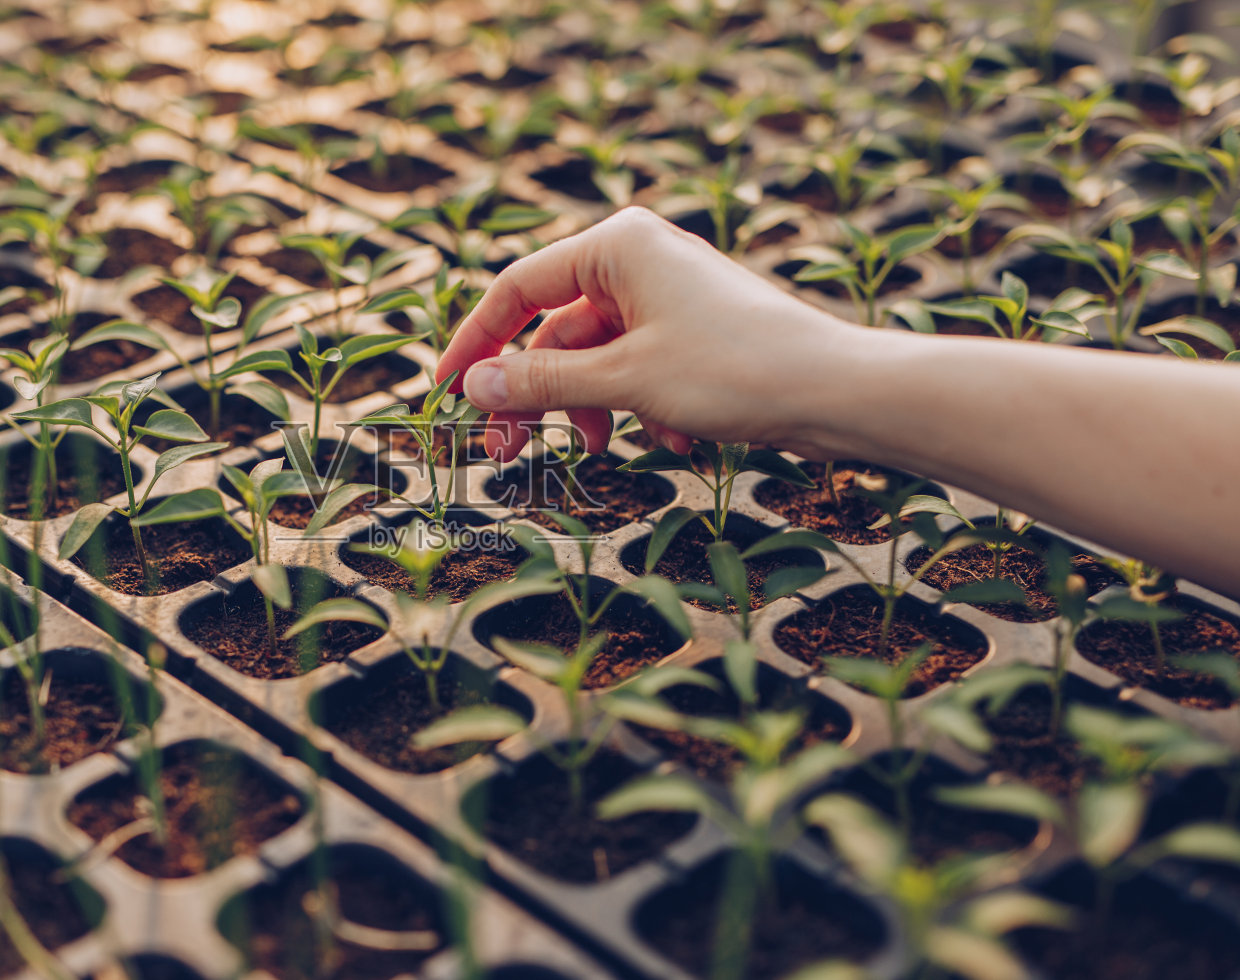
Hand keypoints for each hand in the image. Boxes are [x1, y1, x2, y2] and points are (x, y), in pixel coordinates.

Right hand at [435, 206, 860, 461]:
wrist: (838, 394)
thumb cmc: (736, 370)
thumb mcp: (624, 380)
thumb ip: (541, 380)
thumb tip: (471, 386)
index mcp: (616, 245)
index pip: (517, 289)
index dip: (475, 343)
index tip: (445, 393)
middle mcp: (638, 260)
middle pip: (553, 329)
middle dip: (535, 393)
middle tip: (505, 451)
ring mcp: (668, 298)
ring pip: (595, 358)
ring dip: (589, 408)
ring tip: (598, 452)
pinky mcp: (693, 334)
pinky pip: (636, 370)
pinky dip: (637, 409)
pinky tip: (670, 441)